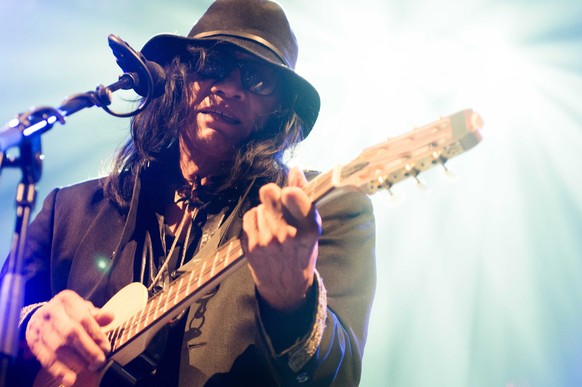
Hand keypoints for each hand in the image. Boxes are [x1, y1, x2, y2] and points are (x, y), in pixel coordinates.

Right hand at [25, 290, 113, 385]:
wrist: (38, 316)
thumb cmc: (67, 313)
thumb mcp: (82, 308)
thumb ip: (96, 315)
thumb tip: (110, 316)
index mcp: (66, 300)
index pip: (83, 318)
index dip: (96, 335)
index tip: (106, 348)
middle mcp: (51, 312)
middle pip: (71, 333)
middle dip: (88, 350)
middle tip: (99, 361)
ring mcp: (40, 328)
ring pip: (58, 347)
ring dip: (76, 361)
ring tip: (89, 368)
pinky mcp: (33, 343)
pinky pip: (46, 359)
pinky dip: (59, 371)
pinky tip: (70, 379)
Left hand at [242, 167, 320, 311]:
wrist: (286, 286)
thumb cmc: (301, 250)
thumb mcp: (310, 226)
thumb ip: (303, 196)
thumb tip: (295, 168)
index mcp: (309, 228)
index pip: (293, 194)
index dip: (289, 190)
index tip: (290, 194)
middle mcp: (288, 234)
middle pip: (269, 192)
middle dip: (272, 194)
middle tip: (278, 204)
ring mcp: (267, 241)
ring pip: (259, 205)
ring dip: (265, 211)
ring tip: (273, 226)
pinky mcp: (250, 245)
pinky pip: (248, 216)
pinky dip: (254, 220)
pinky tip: (262, 231)